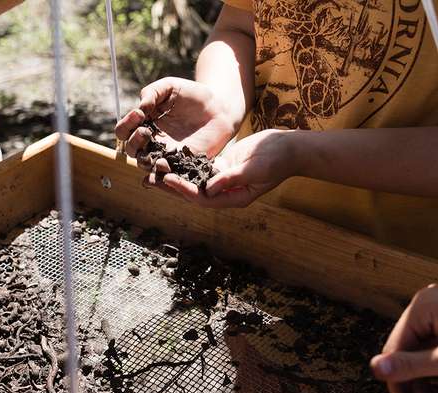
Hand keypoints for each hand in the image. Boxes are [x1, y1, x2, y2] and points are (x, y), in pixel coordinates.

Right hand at [116, 78, 237, 164]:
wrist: (219, 108)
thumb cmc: (193, 95)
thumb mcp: (170, 86)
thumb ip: (152, 92)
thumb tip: (139, 108)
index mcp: (145, 123)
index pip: (124, 130)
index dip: (126, 124)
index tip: (139, 114)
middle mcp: (151, 141)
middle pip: (131, 150)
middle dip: (133, 142)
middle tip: (144, 131)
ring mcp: (166, 154)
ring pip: (145, 164)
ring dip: (144, 159)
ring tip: (152, 150)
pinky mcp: (181, 164)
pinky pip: (167, 173)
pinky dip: (162, 171)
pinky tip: (164, 163)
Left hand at [159, 128, 296, 207]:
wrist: (288, 148)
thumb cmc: (276, 159)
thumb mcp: (254, 168)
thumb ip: (231, 178)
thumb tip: (209, 189)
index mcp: (234, 198)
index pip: (203, 199)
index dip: (184, 191)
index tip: (167, 180)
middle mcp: (226, 193)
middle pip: (193, 193)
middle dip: (172, 187)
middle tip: (148, 180)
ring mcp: (223, 180)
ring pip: (194, 181)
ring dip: (175, 176)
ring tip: (153, 170)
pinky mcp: (223, 167)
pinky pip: (200, 168)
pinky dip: (185, 164)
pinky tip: (169, 158)